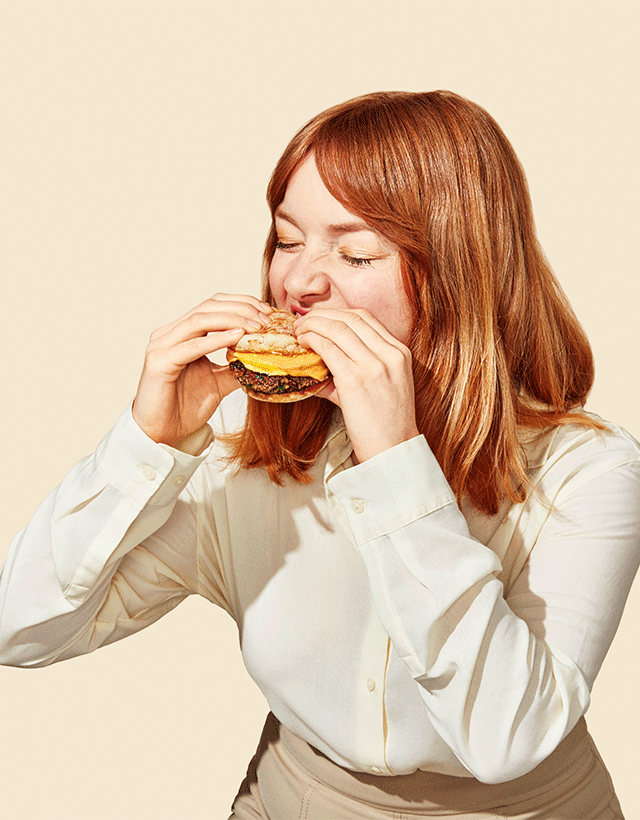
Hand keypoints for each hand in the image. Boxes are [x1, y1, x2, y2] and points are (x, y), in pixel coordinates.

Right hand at [132, 293, 271, 446]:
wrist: (161, 434)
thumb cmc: (184, 408)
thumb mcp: (219, 383)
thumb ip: (236, 367)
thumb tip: (264, 358)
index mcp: (181, 333)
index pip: (213, 305)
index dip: (242, 303)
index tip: (267, 313)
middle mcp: (169, 334)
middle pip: (208, 306)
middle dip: (241, 308)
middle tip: (266, 318)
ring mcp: (161, 345)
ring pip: (200, 320)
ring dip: (232, 320)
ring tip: (256, 326)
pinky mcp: (159, 362)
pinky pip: (191, 347)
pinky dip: (215, 340)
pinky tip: (236, 338)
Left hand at [294, 309, 418, 461]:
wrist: (392, 449)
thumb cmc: (383, 423)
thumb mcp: (381, 385)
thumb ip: (357, 366)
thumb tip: (322, 356)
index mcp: (399, 352)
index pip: (365, 318)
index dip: (337, 313)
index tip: (320, 319)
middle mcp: (390, 353)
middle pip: (350, 317)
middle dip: (321, 316)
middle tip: (302, 322)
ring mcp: (374, 365)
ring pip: (337, 328)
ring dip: (313, 325)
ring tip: (298, 332)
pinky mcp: (355, 379)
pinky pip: (328, 348)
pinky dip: (312, 341)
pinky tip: (303, 344)